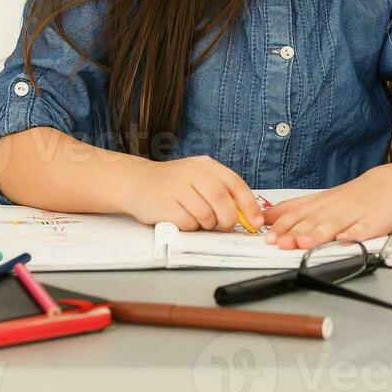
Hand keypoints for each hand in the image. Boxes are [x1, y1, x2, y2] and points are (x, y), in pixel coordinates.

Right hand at [131, 155, 261, 231]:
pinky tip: (183, 219)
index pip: (235, 184)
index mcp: (206, 165)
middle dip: (229, 218)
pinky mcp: (164, 204)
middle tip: (227, 226)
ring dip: (208, 224)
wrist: (135, 182)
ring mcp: (176, 188)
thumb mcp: (198, 177)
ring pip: (205, 213)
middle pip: (221, 198)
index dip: (249, 204)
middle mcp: (191, 173)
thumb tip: (247, 214)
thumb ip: (221, 190)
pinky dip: (191, 226)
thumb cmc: (173, 183)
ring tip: (200, 221)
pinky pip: (187, 222)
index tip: (256, 221)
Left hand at [263, 165, 391, 249]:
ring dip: (319, 235)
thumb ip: (294, 208)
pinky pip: (363, 229)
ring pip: (334, 225)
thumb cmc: (352, 196)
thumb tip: (265, 217)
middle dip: (295, 234)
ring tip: (306, 244)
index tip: (268, 237)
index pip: (297, 215)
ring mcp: (354, 215)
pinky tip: (345, 240)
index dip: (282, 227)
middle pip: (312, 222)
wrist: (390, 184)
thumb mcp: (320, 198)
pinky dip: (354, 235)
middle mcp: (334, 209)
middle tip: (281, 244)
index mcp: (320, 204)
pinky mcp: (374, 222)